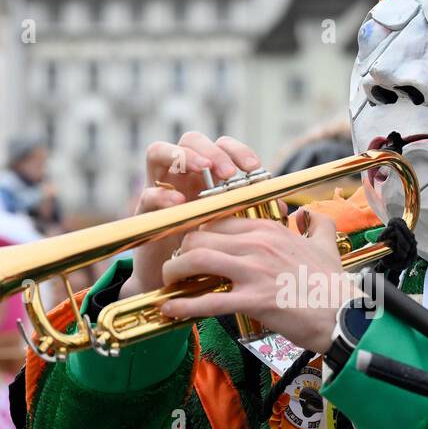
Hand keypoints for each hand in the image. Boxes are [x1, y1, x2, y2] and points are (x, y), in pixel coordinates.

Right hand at [123, 133, 262, 295]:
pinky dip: (162, 194)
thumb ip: (255, 217)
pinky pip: (147, 194)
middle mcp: (182, 178)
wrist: (178, 289)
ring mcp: (160, 191)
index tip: (254, 167)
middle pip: (190, 140)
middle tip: (228, 172)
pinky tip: (179, 202)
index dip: (237, 150)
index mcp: (207, 178)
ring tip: (202, 168)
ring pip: (158, 152)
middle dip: (211, 149)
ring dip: (182, 155)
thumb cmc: (209, 255)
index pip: (221, 146)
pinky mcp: (144, 214)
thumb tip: (283, 207)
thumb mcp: (235, 233)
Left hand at [158, 209, 359, 352]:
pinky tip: (170, 309)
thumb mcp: (327, 244)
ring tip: (169, 282)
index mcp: (270, 229)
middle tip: (177, 266)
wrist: (345, 316)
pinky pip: (208, 300)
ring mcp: (254, 272)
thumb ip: (317, 223)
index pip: (219, 219)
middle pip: (200, 235)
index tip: (191, 245)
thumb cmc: (334, 285)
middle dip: (180, 250)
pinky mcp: (253, 300)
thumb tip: (308, 213)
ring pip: (197, 259)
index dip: (198, 231)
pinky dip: (183, 305)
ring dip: (175, 271)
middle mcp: (258, 244)